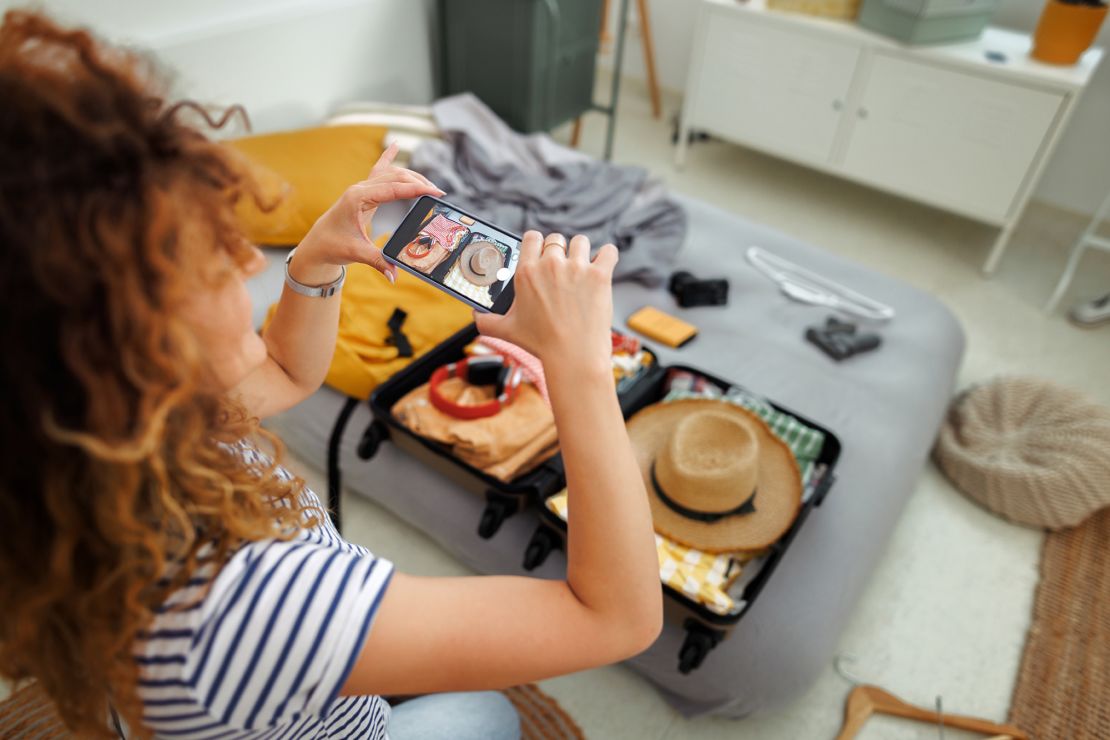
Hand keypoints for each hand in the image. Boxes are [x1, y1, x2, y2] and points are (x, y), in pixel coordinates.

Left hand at [290, 143, 442, 284]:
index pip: (393, 188)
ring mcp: (361, 188)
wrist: (317, 244)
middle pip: (395, 177)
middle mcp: (360, 189)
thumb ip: (378, 262)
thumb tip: (394, 275)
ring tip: (429, 186)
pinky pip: (378, 171)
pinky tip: (395, 145)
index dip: (416, 189)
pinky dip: (388, 158)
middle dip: (418, 182)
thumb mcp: (356, 253)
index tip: (436, 192)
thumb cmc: (333, 246)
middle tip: (437, 192)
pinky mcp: (363, 193)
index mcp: (358, 198)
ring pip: (390, 174)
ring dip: (411, 177)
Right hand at [474, 231, 617, 375]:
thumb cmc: (540, 344)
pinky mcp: (600, 275)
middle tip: (562, 269)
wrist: (573, 357)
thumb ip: (486, 321)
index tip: (542, 254)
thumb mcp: (506, 331)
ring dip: (581, 252)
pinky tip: (603, 264)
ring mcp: (577, 268)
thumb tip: (475, 316)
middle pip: (556, 239)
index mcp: (527, 272)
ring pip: (581, 242)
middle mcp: (551, 265)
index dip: (538, 244)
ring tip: (582, 268)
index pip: (532, 237)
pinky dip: (608, 256)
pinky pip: (609, 251)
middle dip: (559, 251)